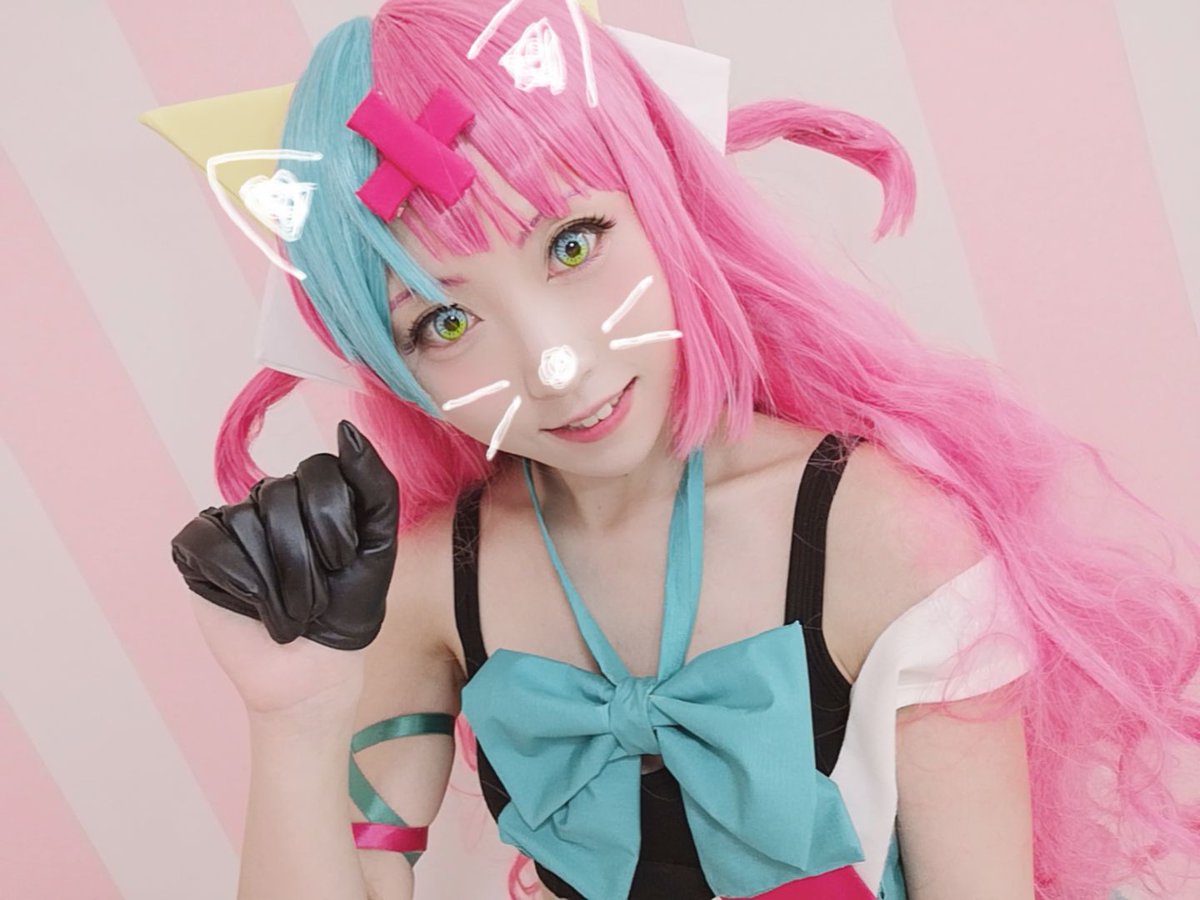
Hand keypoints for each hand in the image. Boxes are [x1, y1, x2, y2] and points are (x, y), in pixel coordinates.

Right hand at [170, 420, 398, 714]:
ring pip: (245, 523)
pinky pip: (209, 543)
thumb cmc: (349, 606)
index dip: (333, 523)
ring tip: (288, 612)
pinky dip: (236, 578)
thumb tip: (347, 429)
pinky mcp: (197, 551)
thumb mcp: (377, 543)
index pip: (319, 470)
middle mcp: (268, 498)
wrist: (314, 667)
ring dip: (275, 582)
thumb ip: (375, 484)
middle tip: (315, 599)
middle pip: (278, 497)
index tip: (344, 562)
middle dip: (305, 561)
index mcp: (312, 490)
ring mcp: (231, 522)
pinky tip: (250, 602)